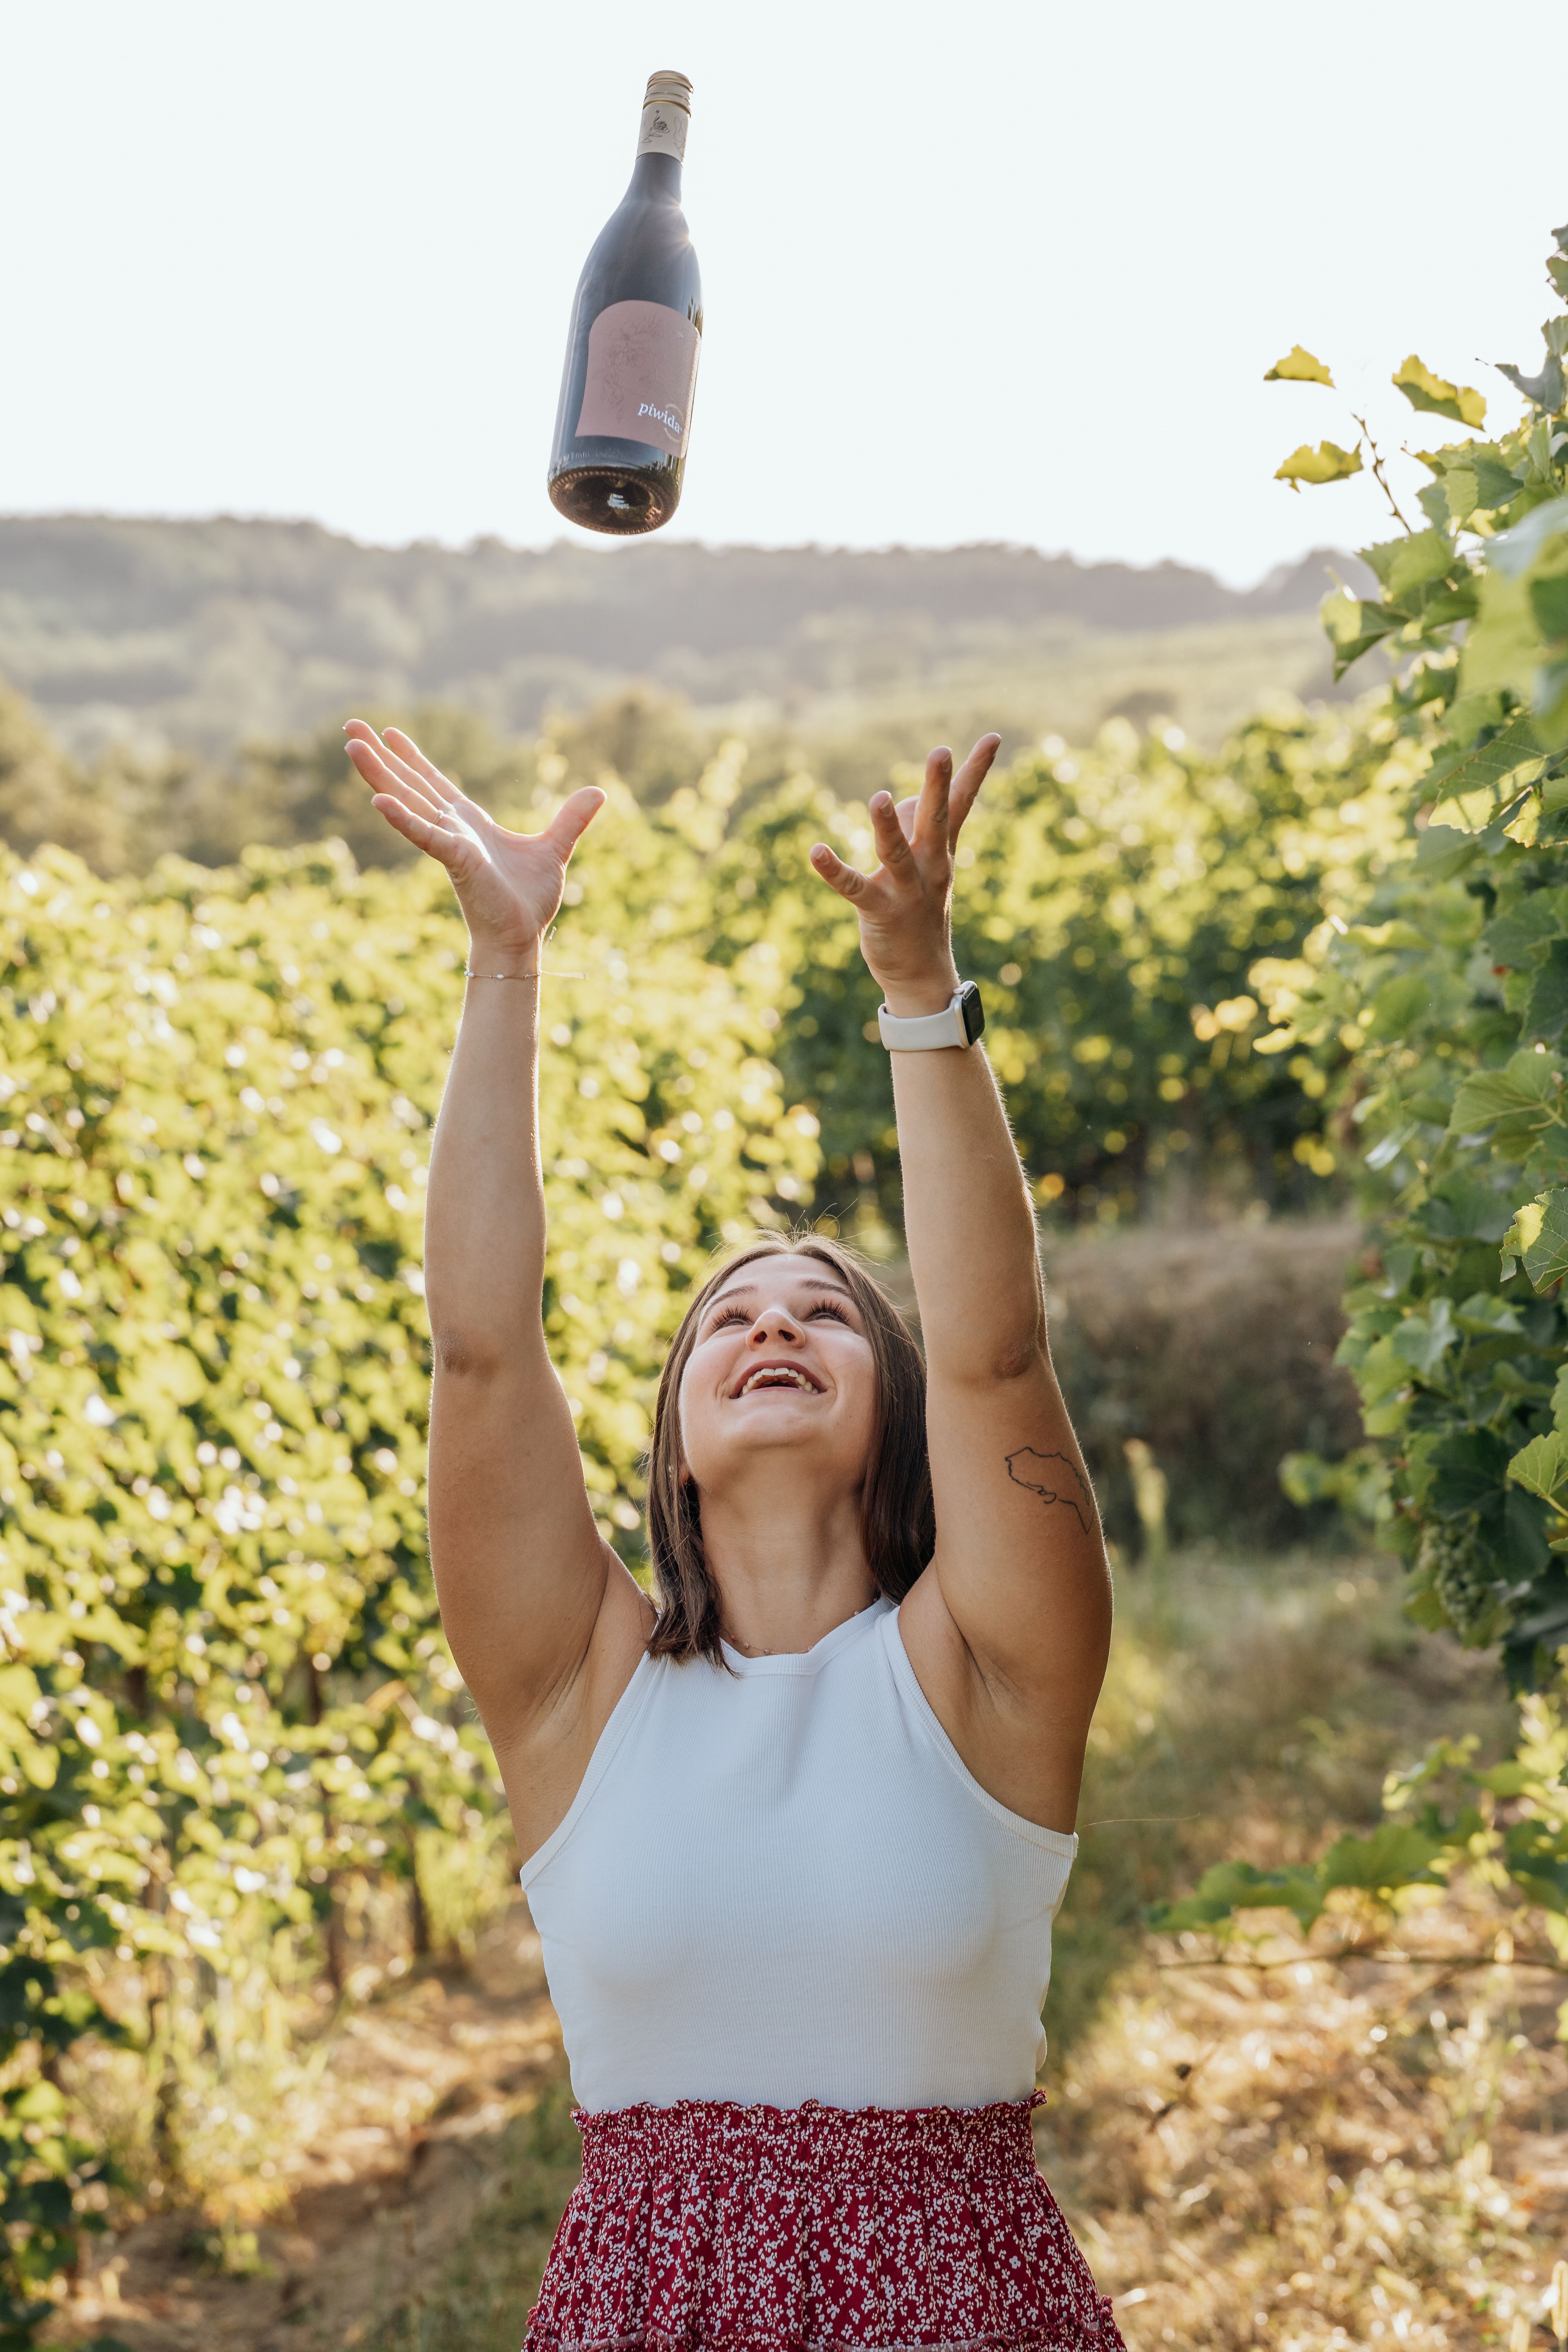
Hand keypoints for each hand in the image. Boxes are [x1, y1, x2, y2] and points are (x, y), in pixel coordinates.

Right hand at [344, 722, 604, 959]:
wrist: (522, 936)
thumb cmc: (529, 899)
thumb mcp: (555, 848)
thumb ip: (571, 819)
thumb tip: (598, 792)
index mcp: (468, 823)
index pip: (434, 782)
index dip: (412, 758)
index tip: (390, 733)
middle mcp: (451, 828)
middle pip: (409, 784)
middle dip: (381, 756)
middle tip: (350, 727)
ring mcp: (449, 843)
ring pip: (407, 802)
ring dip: (380, 775)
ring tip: (352, 747)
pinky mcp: (456, 861)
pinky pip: (425, 836)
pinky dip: (403, 819)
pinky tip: (378, 800)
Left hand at [808, 734, 999, 1014]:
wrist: (922, 974)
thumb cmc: (920, 911)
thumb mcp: (926, 867)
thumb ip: (919, 828)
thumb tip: (907, 800)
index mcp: (942, 851)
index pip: (962, 803)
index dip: (976, 771)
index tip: (993, 736)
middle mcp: (930, 866)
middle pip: (936, 819)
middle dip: (939, 786)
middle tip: (941, 751)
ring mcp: (906, 890)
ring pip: (897, 853)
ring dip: (888, 827)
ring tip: (880, 798)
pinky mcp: (879, 911)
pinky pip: (855, 888)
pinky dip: (835, 870)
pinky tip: (816, 851)